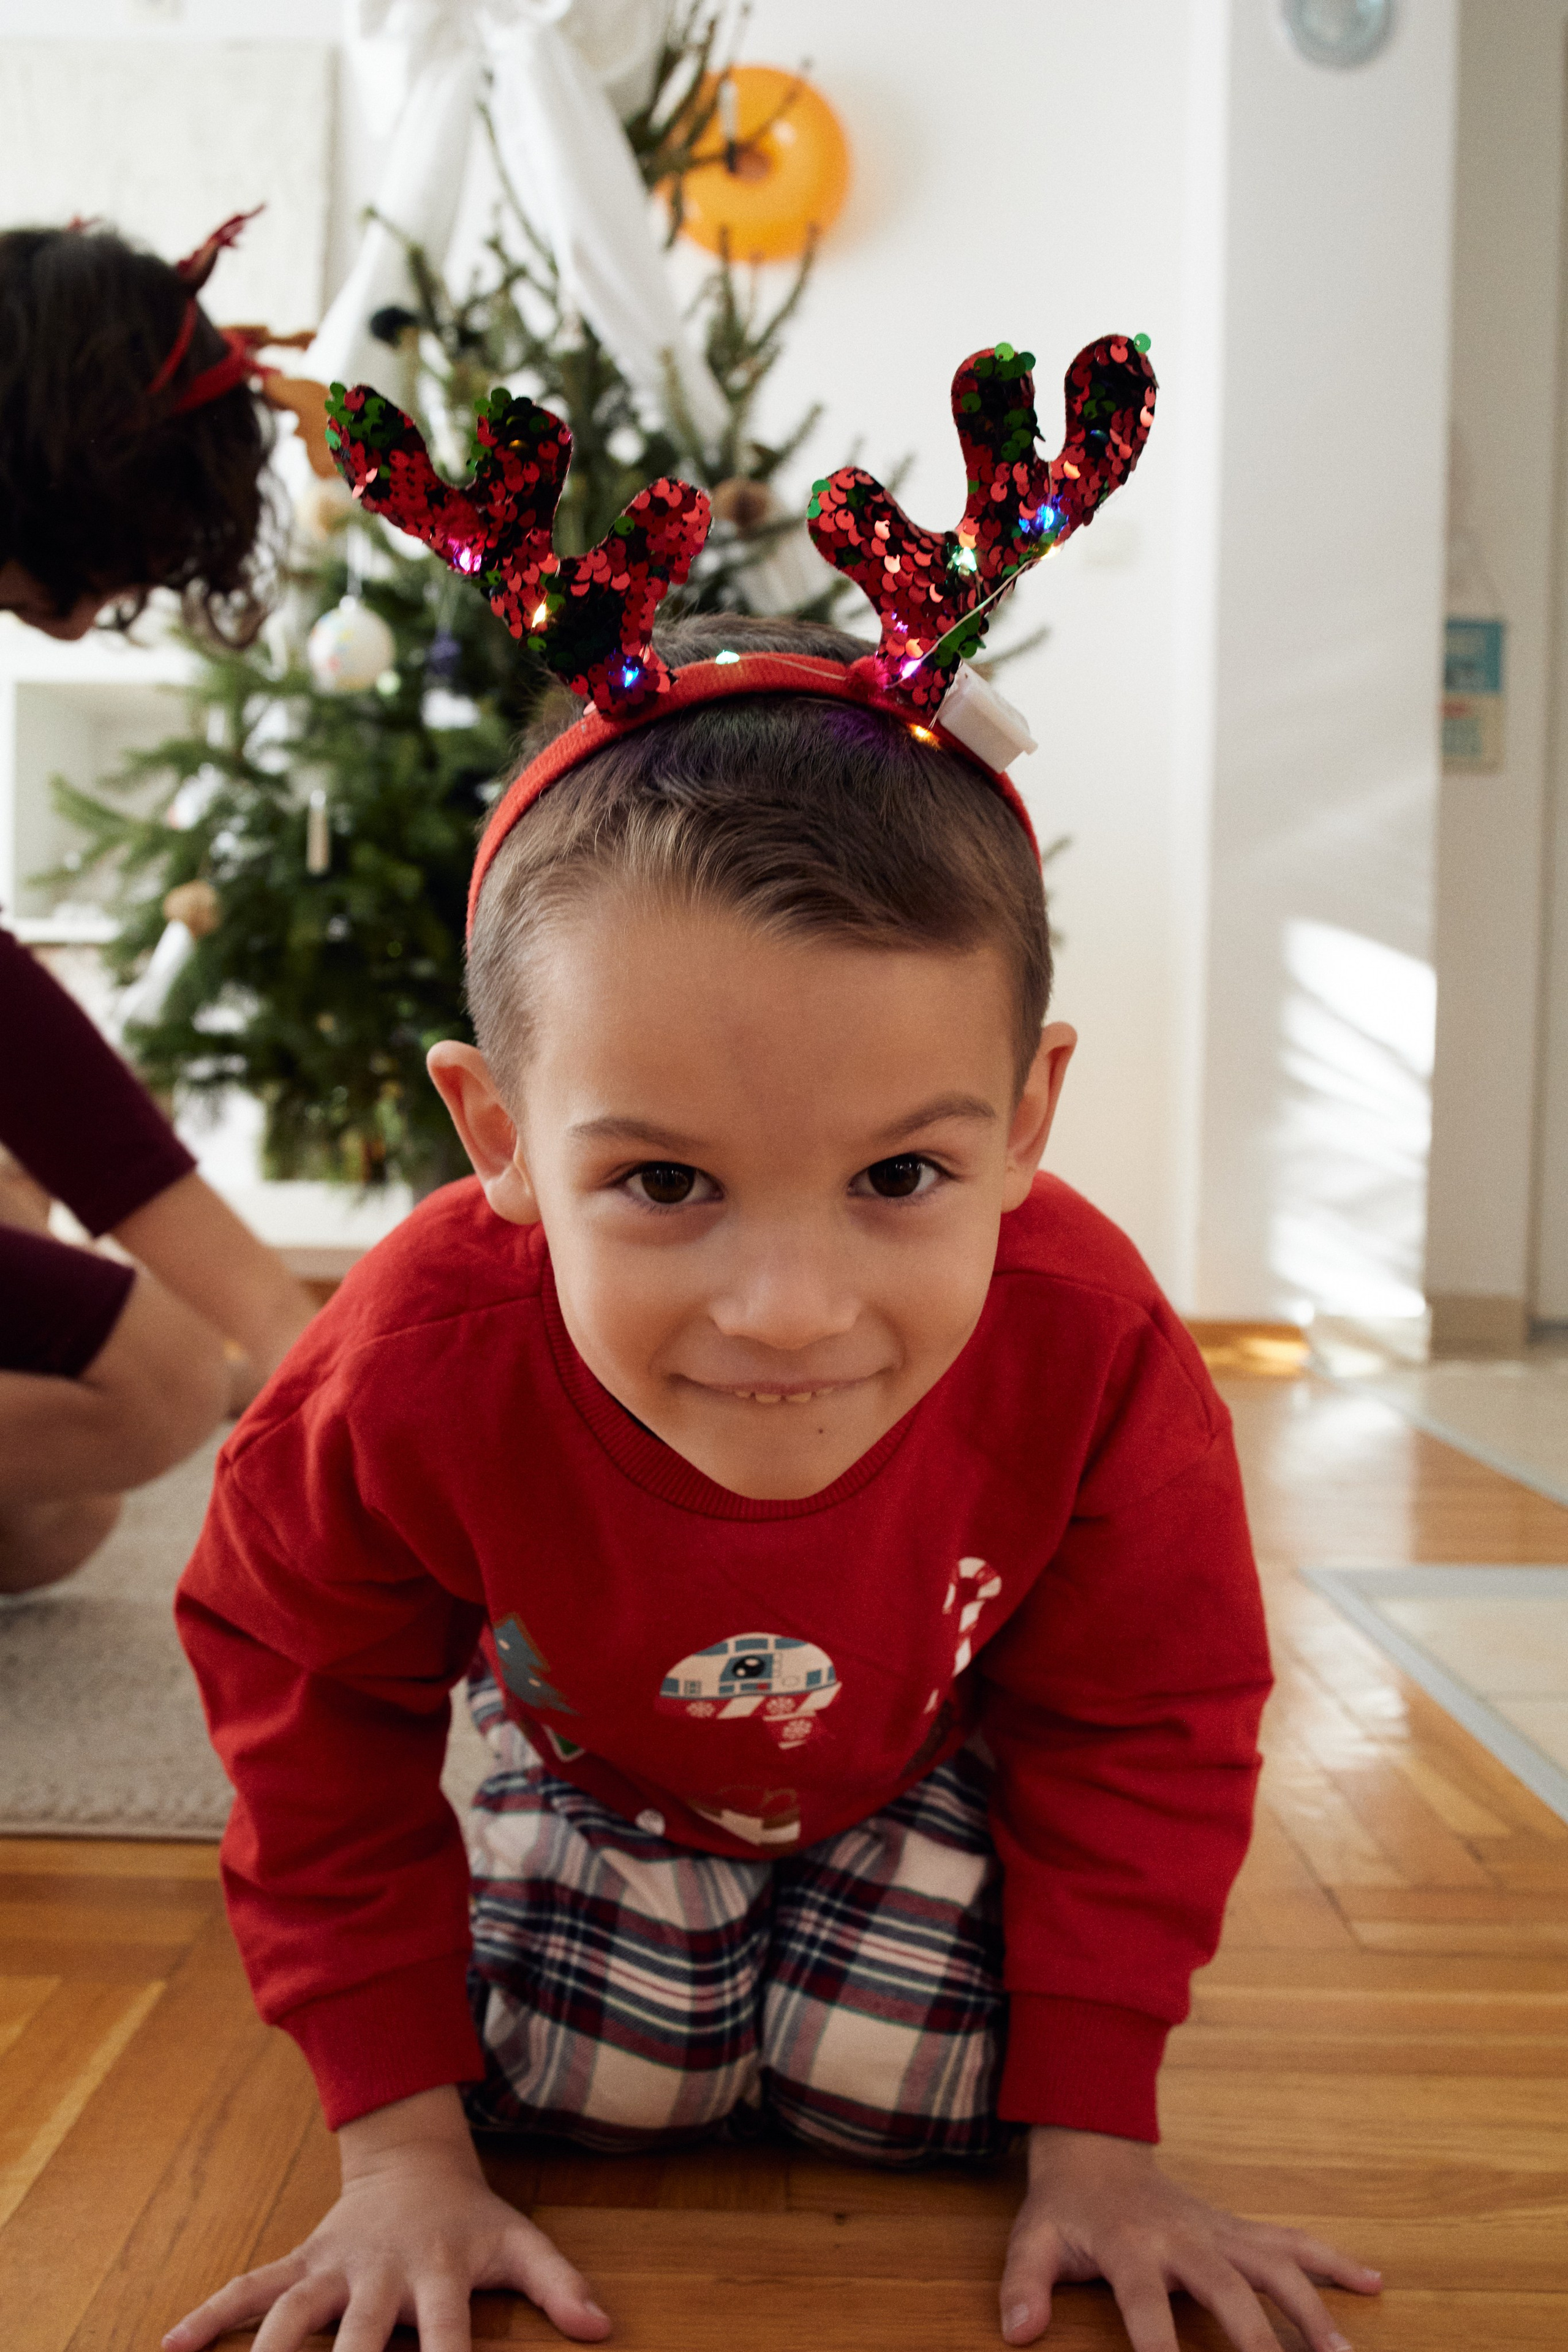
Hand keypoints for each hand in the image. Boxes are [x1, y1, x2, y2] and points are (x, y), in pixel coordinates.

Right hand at [162, 2086, 611, 2351]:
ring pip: (290, 2320)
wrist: (414, 2161)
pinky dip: (208, 2315)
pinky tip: (170, 2346)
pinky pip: (247, 2289)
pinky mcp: (298, 2263)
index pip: (446, 2340)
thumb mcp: (521, 2243)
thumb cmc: (471, 2219)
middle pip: (356, 2342)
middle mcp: (380, 2275)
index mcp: (439, 2275)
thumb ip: (560, 2285)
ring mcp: (333, 2269)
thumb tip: (604, 2329)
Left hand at [1000, 2126, 1380, 2350]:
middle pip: (1229, 2289)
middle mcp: (1184, 2236)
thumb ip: (1023, 2284)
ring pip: (1276, 2264)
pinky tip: (1374, 2282)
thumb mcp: (1032, 2240)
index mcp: (1129, 2244)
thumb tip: (1018, 2331)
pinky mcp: (1237, 2229)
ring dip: (1313, 2309)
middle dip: (1260, 2341)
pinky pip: (1292, 2240)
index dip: (1159, 2349)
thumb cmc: (1067, 2208)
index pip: (1145, 2304)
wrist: (1095, 2147)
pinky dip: (1334, 2261)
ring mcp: (1218, 2230)